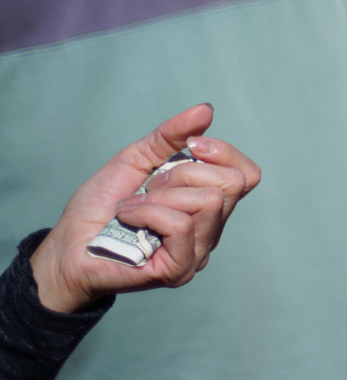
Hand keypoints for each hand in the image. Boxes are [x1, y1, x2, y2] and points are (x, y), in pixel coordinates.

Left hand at [29, 105, 261, 314]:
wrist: (67, 244)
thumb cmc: (101, 206)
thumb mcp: (137, 158)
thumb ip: (171, 135)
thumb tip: (206, 110)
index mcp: (209, 203)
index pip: (248, 175)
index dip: (224, 153)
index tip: (191, 147)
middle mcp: (211, 230)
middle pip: (231, 184)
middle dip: (184, 173)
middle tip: (151, 186)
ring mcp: (198, 252)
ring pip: (209, 202)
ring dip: (161, 195)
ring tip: (135, 206)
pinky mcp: (180, 269)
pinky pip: (181, 225)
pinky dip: (148, 213)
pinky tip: (129, 219)